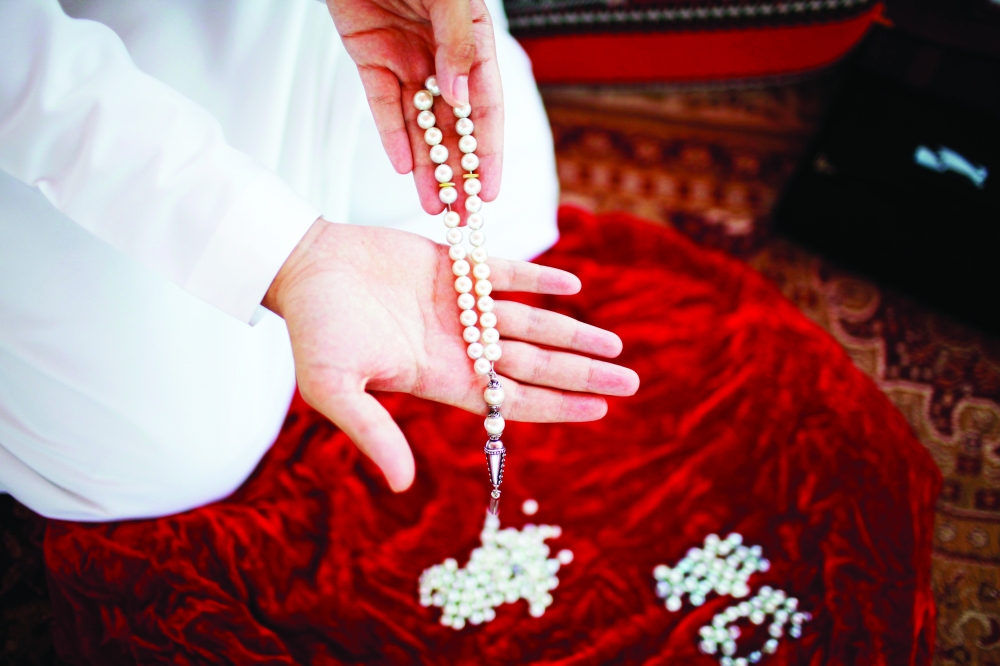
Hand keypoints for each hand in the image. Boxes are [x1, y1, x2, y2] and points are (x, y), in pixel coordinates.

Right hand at [264, 220, 639, 491]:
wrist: (302, 268)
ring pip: (528, 322)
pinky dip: (538, 279)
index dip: (557, 406)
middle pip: (534, 364)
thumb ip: (373, 433)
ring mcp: (459, 306)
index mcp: (440, 378)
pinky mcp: (453, 266)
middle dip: (582, 372)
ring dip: (572, 330)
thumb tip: (404, 485)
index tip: (601, 410)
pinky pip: (504, 274)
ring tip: (615, 342)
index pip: (512, 399)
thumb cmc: (314, 333)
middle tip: (631, 379)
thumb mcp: (336, 390)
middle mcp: (459, 346)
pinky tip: (573, 286)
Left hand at [326, 0, 501, 215]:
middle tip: (464, 217)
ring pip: (420, 123)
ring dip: (428, 165)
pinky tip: (402, 167)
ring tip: (434, 206)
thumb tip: (462, 97)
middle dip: (461, 172)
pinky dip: (391, 135)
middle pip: (455, 125)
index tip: (490, 192)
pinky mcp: (370, 54)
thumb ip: (457, 42)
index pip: (487, 106)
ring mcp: (406, 55)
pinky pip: (383, 104)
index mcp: (472, 38)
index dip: (490, 152)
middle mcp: (443, 54)